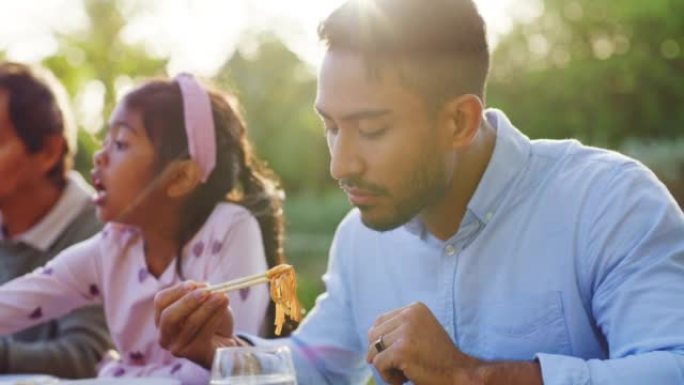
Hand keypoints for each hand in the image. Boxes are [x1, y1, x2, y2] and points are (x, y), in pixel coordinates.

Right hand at [154, 281, 241, 368]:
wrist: (225, 343)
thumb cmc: (211, 319)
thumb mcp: (206, 301)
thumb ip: (202, 293)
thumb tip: (203, 287)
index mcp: (162, 319)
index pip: (161, 301)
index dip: (176, 291)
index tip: (193, 284)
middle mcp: (165, 336)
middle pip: (169, 316)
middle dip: (188, 301)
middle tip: (206, 291)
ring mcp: (177, 347)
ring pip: (190, 324)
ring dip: (208, 307)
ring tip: (222, 296)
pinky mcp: (194, 354)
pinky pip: (204, 333)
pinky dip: (216, 317)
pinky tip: (224, 307)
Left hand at [366, 302, 482, 384]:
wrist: (459, 374)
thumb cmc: (437, 357)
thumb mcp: (419, 332)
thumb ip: (398, 328)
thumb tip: (369, 335)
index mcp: (414, 308)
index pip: (380, 321)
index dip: (382, 341)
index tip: (399, 354)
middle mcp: (409, 315)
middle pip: (373, 334)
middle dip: (381, 354)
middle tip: (401, 365)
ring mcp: (405, 332)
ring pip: (373, 350)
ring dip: (385, 366)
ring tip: (403, 373)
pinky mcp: (401, 350)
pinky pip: (379, 364)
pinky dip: (388, 376)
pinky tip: (405, 379)